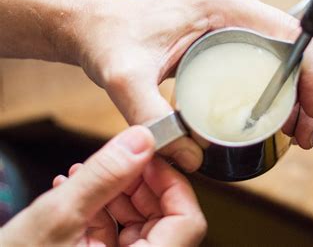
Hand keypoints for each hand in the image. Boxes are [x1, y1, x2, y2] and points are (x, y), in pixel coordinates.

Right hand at [0, 126, 205, 246]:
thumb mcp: (58, 218)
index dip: (172, 185)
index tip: (149, 158)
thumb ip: (103, 176)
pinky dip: (103, 211)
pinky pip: (118, 236)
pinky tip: (78, 193)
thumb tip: (141, 140)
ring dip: (117, 194)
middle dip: (139, 185)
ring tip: (85, 175)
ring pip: (141, 225)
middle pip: (166, 220)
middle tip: (116, 160)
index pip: (189, 223)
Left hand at [73, 0, 312, 167]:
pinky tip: (276, 113)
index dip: (311, 75)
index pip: (289, 35)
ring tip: (296, 130)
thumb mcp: (125, 78)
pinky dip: (280, 84)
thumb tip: (192, 157)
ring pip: (284, 53)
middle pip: (294, 47)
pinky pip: (266, 56)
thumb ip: (152, 119)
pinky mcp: (225, 32)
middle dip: (310, 91)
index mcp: (222, 7)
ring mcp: (231, 19)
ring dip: (299, 90)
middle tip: (304, 133)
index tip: (308, 114)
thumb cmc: (110, 38)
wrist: (95, 27)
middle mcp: (233, 7)